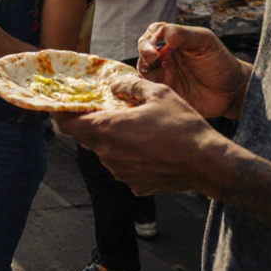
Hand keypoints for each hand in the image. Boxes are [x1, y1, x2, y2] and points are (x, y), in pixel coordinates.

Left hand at [53, 78, 231, 195]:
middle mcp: (108, 154)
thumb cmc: (182, 126)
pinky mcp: (135, 185)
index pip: (68, 125)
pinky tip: (147, 148)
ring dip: (110, 140)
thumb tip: (114, 86)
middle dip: (89, 124)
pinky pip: (122, 167)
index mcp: (108, 130)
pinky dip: (127, 156)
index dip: (62, 115)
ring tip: (132, 129)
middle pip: (85, 138)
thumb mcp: (158, 93)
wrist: (207, 164)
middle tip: (102, 111)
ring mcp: (120, 172)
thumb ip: (130, 86)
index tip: (63, 107)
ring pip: (104, 152)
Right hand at [137, 23, 249, 119]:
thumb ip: (183, 34)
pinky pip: (149, 89)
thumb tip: (162, 33)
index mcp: (173, 41)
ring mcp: (164, 74)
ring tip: (164, 75)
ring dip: (147, 70)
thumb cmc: (220, 62)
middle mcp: (164, 56)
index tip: (157, 45)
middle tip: (155, 58)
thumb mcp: (205, 41)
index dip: (150, 39)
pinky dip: (148, 87)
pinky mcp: (165, 92)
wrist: (232, 91)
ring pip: (143, 70)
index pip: (152, 34)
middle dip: (146, 53)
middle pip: (143, 51)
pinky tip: (159, 87)